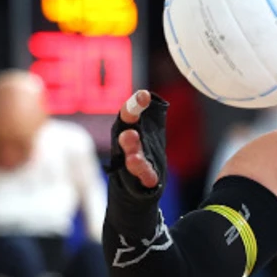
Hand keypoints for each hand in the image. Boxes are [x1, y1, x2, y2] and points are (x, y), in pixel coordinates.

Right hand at [107, 90, 168, 204]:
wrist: (138, 181)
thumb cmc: (143, 146)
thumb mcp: (146, 126)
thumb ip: (146, 113)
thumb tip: (144, 94)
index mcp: (129, 127)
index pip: (129, 113)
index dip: (135, 104)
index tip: (144, 96)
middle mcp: (127, 145)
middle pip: (125, 138)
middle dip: (127, 137)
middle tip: (130, 133)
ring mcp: (134, 163)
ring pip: (133, 160)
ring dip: (133, 159)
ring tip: (133, 159)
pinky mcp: (144, 178)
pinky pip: (146, 178)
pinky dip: (147, 179)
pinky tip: (150, 182)